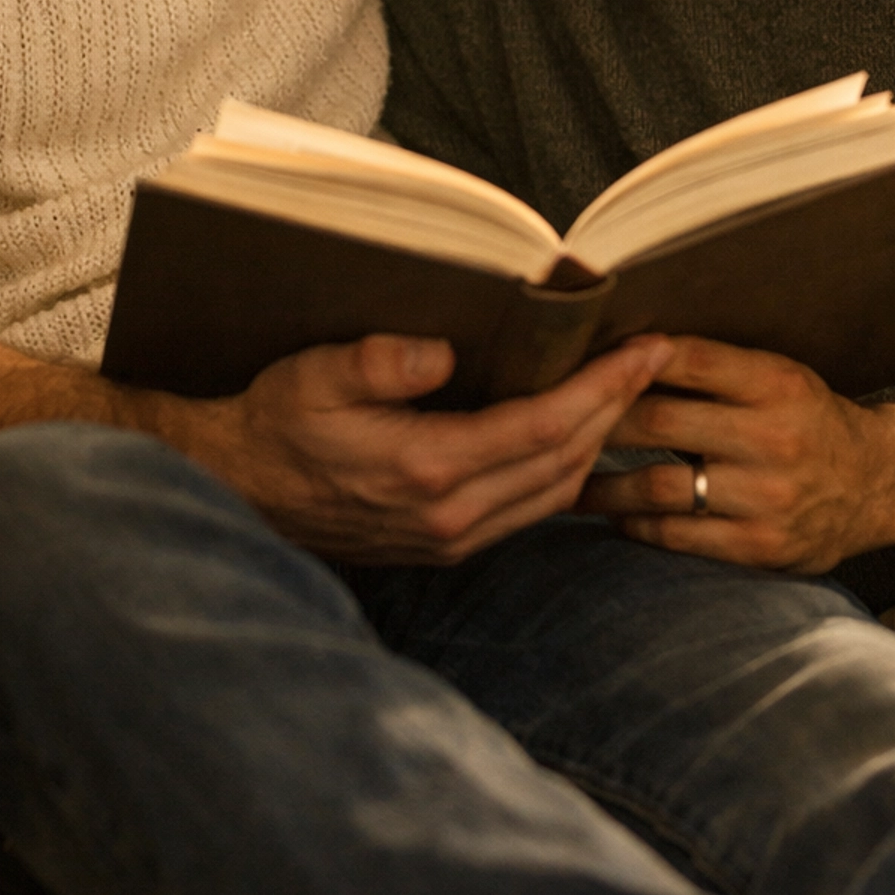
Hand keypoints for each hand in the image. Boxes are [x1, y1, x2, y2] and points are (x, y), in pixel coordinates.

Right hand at [176, 331, 674, 564]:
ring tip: (627, 389)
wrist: (239, 492)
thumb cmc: (276, 425)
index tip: (645, 349)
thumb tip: (440, 352)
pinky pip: (531, 509)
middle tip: (655, 357)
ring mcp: (452, 538)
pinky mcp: (447, 545)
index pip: (546, 426)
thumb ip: (379, 364)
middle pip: (567, 460)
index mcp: (428, 470)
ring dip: (600, 440)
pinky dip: (568, 470)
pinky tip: (581, 437)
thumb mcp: (314, 377)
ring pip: (557, 491)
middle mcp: (451, 515)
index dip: (604, 386)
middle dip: (618, 406)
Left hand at [581, 335, 883, 569]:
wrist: (880, 485)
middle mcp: (774, 439)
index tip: (581, 360)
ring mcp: (767, 498)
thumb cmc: (810, 420)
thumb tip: (623, 351)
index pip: (687, 361)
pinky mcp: (762, 547)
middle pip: (658, 423)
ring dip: (599, 482)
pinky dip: (635, 522)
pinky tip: (611, 512)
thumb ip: (713, 369)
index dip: (627, 359)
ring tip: (563, 475)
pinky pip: (677, 535)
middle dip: (596, 421)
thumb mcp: (779, 377)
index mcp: (777, 384)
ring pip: (656, 486)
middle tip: (550, 420)